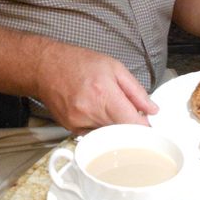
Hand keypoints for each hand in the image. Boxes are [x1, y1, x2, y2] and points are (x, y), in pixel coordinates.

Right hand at [33, 42, 157, 132]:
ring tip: (106, 106)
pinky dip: (98, 126)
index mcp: (105, 94)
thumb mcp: (114, 67)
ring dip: (113, 126)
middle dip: (129, 125)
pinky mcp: (71, 129)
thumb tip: (152, 109)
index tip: (148, 125)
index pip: (133, 124)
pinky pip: (93, 135)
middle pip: (121, 132)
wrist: (47, 67)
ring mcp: (79, 123)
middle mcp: (91, 111)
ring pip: (107, 135)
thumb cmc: (79, 63)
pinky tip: (93, 111)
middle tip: (128, 113)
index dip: (144, 127)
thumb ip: (136, 90)